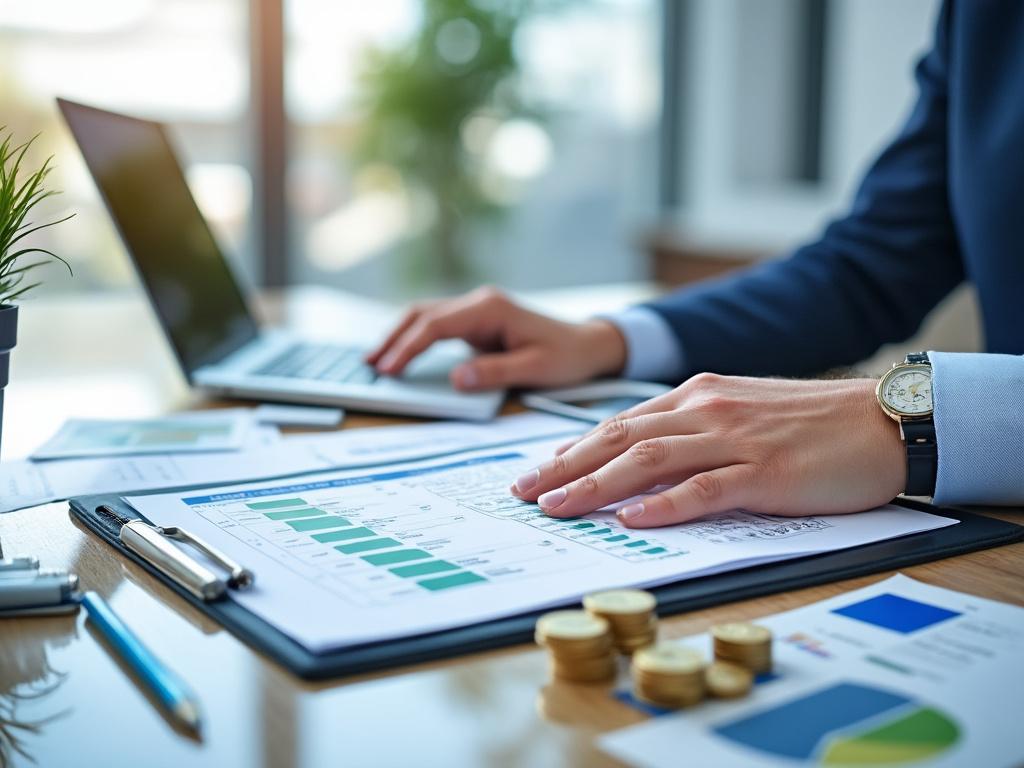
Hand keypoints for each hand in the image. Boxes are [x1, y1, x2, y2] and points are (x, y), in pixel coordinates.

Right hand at [366, 286, 627, 390]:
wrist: (587, 343)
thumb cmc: (566, 356)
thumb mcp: (535, 369)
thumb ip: (495, 373)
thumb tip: (455, 378)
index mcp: (489, 308)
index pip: (436, 325)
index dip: (408, 348)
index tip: (389, 370)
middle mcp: (479, 302)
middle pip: (422, 314)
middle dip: (393, 339)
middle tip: (371, 367)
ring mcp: (476, 309)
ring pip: (425, 315)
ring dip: (399, 335)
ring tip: (375, 361)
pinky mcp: (476, 321)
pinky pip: (437, 325)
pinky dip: (415, 337)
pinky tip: (400, 354)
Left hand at [509, 373, 905, 526]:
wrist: (881, 419)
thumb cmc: (809, 423)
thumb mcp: (737, 414)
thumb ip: (688, 433)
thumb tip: (637, 467)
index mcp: (696, 396)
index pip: (618, 424)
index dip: (572, 449)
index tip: (536, 471)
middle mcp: (705, 410)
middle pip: (619, 439)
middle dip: (564, 466)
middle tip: (523, 492)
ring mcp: (734, 439)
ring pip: (650, 460)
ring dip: (596, 485)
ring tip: (557, 506)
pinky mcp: (765, 472)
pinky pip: (706, 489)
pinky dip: (666, 505)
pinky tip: (633, 519)